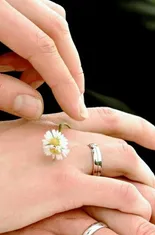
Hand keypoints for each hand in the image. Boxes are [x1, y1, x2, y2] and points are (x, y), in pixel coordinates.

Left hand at [0, 0, 85, 119]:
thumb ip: (1, 92)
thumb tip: (34, 108)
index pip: (42, 46)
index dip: (63, 83)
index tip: (76, 110)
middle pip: (56, 27)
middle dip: (69, 70)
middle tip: (73, 100)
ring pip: (51, 20)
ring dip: (54, 56)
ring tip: (32, 83)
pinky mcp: (12, 0)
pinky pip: (37, 16)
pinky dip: (39, 43)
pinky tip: (20, 63)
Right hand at [0, 108, 154, 231]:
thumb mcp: (13, 145)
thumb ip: (40, 144)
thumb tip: (58, 149)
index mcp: (48, 125)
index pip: (102, 117)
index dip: (134, 124)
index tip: (153, 135)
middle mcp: (59, 136)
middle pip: (117, 139)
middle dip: (144, 155)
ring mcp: (62, 160)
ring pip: (121, 160)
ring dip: (143, 179)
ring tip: (152, 198)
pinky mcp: (59, 188)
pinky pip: (111, 192)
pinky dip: (132, 200)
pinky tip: (140, 209)